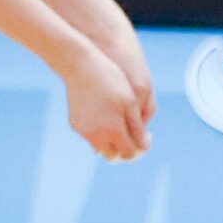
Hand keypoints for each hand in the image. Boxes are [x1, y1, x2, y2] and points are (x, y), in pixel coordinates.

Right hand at [62, 42, 149, 161]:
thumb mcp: (130, 103)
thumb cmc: (111, 80)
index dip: (140, 147)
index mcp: (113, 130)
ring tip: (121, 124)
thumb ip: (137, 128)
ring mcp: (83, 132)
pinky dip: (100, 133)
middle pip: (114, 155)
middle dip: (125, 148)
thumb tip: (144, 148)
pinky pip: (91, 137)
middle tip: (135, 135)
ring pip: (101, 148)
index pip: (130, 153)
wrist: (81, 66)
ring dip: (112, 142)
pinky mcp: (75, 125)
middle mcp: (96, 136)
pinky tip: (106, 116)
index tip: (147, 136)